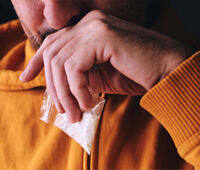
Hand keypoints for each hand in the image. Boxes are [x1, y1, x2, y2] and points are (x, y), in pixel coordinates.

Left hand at [19, 10, 188, 121]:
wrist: (167, 70)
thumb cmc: (135, 75)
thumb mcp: (99, 77)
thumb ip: (79, 75)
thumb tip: (58, 86)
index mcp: (88, 29)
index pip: (53, 43)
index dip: (36, 61)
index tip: (26, 78)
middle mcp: (89, 23)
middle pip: (53, 54)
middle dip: (53, 87)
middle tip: (63, 111)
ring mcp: (95, 27)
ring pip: (61, 63)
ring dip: (65, 94)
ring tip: (76, 113)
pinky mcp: (102, 37)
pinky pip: (75, 67)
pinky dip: (78, 90)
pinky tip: (90, 102)